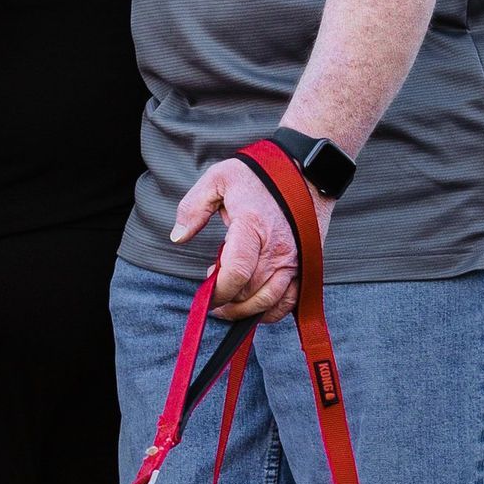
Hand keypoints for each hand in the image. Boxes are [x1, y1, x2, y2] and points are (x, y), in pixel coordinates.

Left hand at [171, 158, 334, 321]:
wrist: (305, 171)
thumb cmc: (260, 175)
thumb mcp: (218, 179)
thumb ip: (193, 208)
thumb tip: (178, 237)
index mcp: (252, 227)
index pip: (235, 273)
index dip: (217, 291)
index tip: (205, 293)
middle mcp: (277, 249)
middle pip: (249, 293)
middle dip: (226, 300)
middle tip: (213, 295)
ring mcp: (294, 260)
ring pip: (269, 302)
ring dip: (245, 310)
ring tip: (229, 304)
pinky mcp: (305, 266)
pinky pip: (290, 301)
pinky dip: (271, 311)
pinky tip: (255, 305)